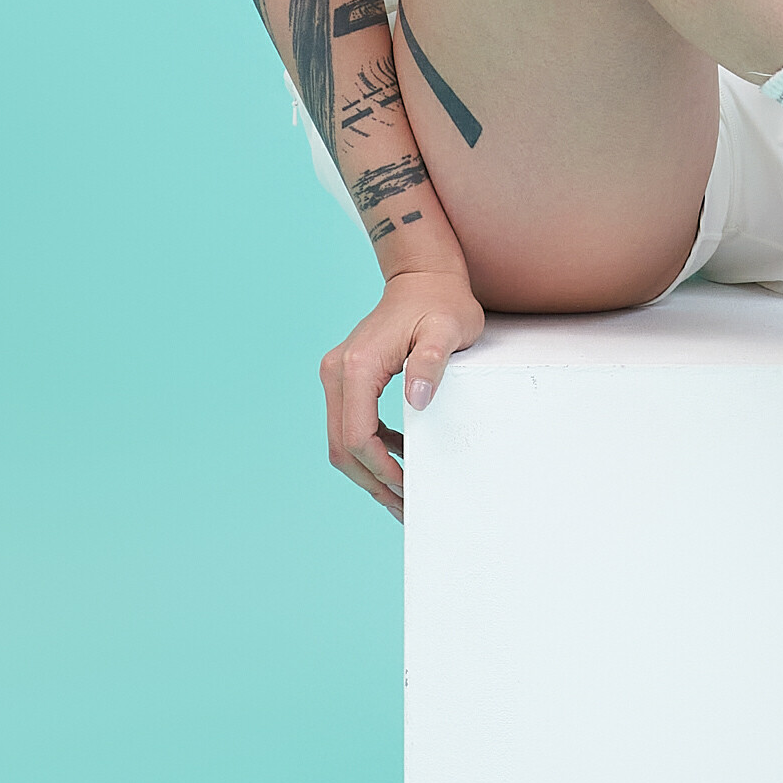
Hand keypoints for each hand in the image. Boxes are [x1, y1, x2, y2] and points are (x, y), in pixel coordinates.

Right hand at [319, 268, 486, 520]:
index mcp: (356, 366)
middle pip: (342, 445)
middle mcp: (336, 371)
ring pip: (342, 439)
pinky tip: (398, 459)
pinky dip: (369, 448)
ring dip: (368, 470)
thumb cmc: (441, 302)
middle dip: (372, 481)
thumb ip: (430, 363)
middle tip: (405, 506)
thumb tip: (416, 402)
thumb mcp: (446, 330)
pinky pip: (350, 423)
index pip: (358, 436)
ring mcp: (336, 374)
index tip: (408, 490)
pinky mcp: (345, 376)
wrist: (424, 276)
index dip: (381, 470)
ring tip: (402, 494)